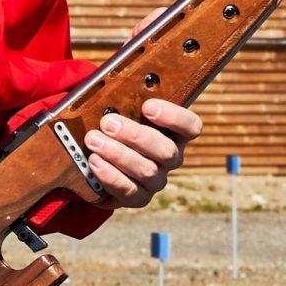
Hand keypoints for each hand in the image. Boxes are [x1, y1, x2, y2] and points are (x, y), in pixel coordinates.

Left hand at [83, 98, 200, 207]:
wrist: (102, 164)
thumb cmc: (117, 131)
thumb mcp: (124, 113)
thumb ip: (125, 102)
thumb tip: (111, 87)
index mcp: (174, 134)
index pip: (191, 126)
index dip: (174, 117)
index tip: (148, 106)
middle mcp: (170, 158)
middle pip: (166, 150)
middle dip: (135, 135)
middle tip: (108, 123)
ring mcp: (156, 180)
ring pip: (147, 170)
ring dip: (117, 154)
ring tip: (94, 140)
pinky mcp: (138, 198)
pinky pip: (129, 190)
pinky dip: (110, 175)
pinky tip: (94, 162)